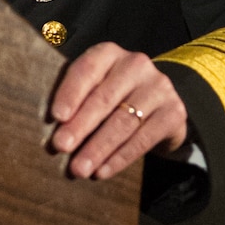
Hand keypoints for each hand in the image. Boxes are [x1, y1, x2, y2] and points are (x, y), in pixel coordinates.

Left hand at [49, 42, 188, 179]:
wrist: (158, 105)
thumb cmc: (113, 96)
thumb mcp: (95, 87)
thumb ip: (75, 98)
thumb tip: (50, 127)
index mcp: (109, 53)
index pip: (87, 70)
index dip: (70, 93)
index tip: (56, 117)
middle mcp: (136, 64)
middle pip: (103, 99)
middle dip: (79, 126)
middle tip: (61, 146)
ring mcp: (158, 87)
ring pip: (123, 122)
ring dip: (98, 148)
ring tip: (79, 168)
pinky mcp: (173, 112)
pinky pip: (142, 139)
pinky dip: (119, 158)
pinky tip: (102, 171)